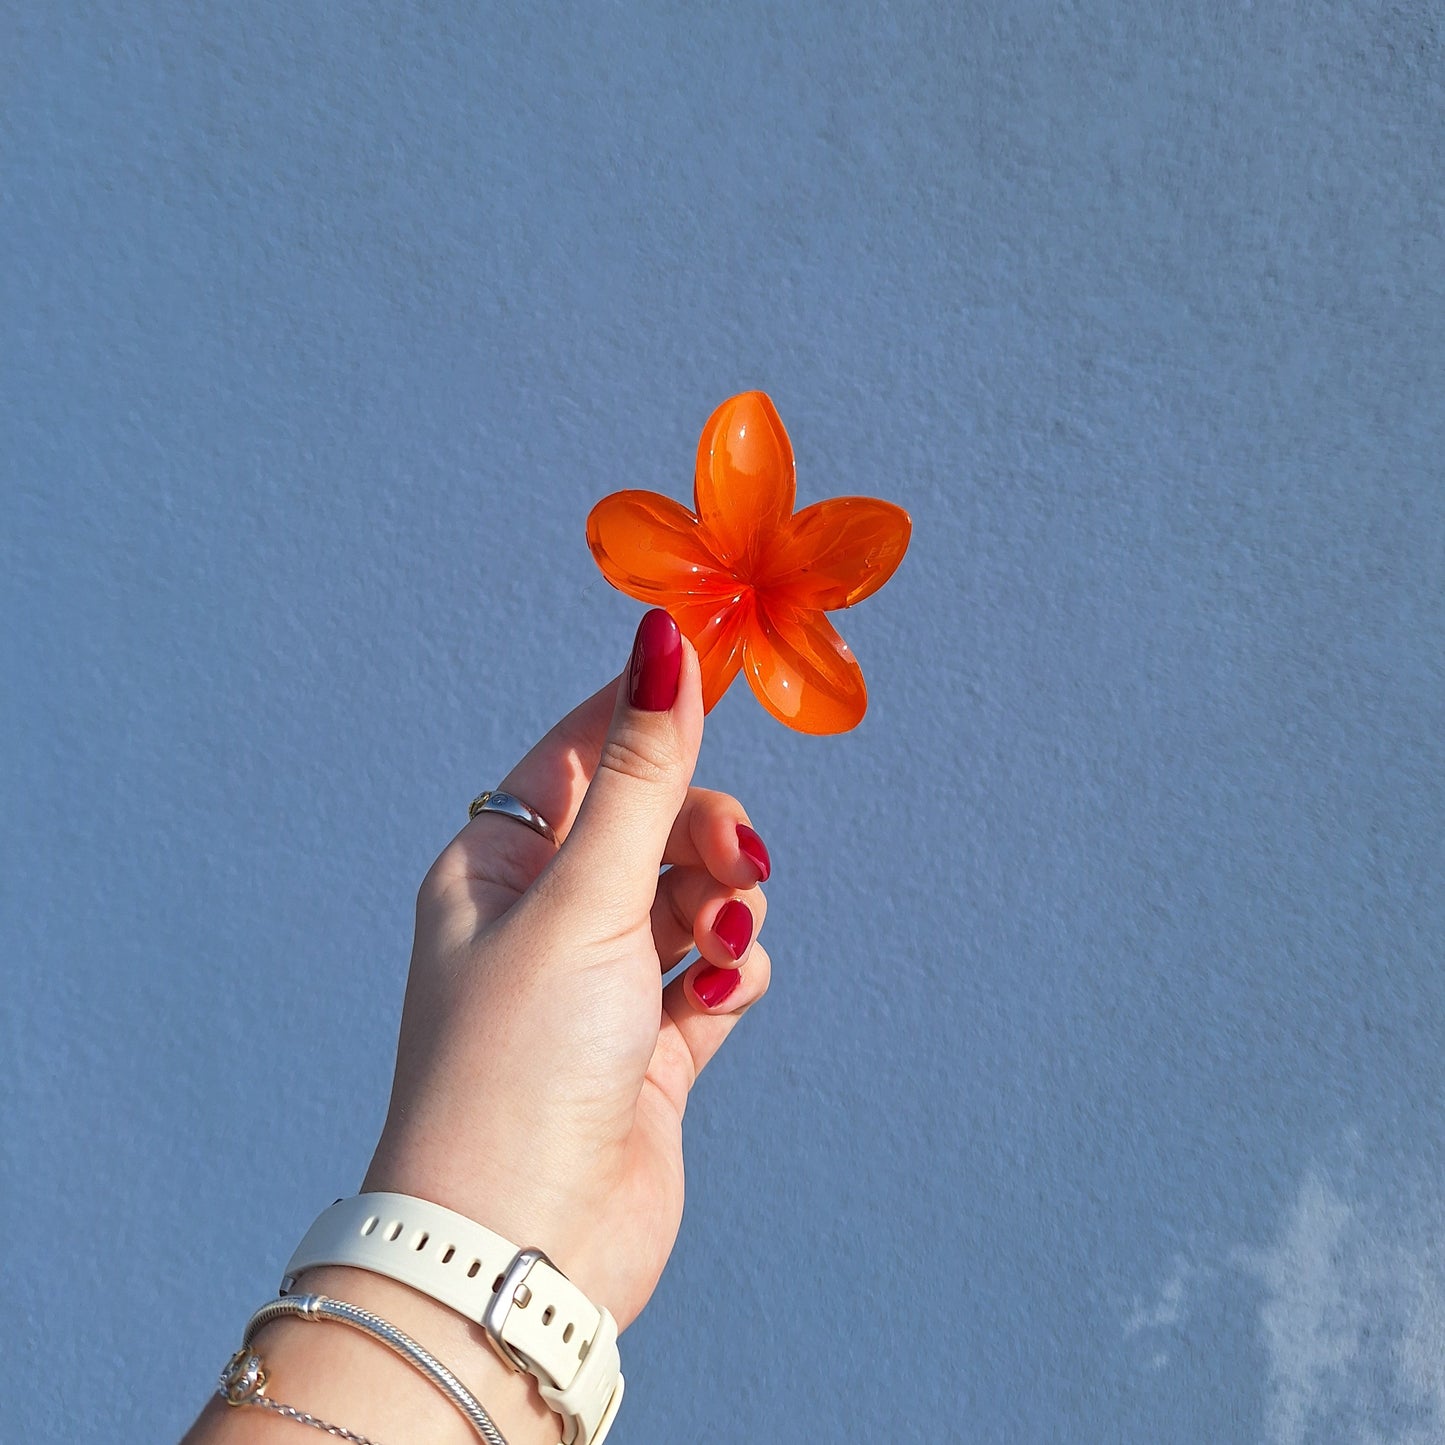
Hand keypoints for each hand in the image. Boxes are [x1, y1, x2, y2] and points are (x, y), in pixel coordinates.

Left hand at [363, 607, 772, 1330]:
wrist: (522, 1250)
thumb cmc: (521, 1060)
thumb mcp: (584, 898)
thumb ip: (642, 774)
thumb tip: (664, 641)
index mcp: (498, 864)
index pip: (581, 751)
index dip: (649, 711)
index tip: (723, 667)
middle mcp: (545, 915)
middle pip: (654, 823)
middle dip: (704, 832)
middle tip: (734, 864)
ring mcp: (601, 983)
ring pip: (694, 894)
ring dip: (724, 904)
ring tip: (721, 946)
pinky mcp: (651, 1045)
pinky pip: (716, 970)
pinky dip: (733, 970)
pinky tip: (722, 994)